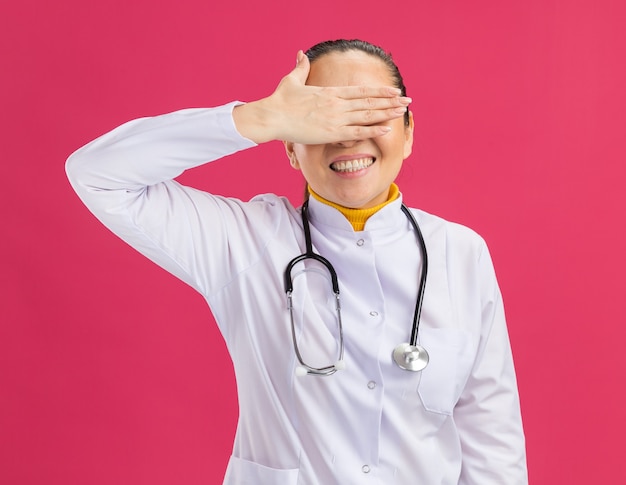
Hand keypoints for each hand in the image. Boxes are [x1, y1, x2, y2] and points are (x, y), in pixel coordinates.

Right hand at [233, 51, 410, 143]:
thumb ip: (301, 67)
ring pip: (367, 115)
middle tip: (408, 100)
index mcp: (330, 92)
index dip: (379, 91)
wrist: (272, 116)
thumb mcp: (292, 80)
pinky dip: (373, 130)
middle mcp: (337, 104)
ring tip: (402, 111)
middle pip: (369, 101)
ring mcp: (336, 118)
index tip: (393, 90)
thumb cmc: (280, 100)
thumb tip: (300, 53)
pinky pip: (356, 131)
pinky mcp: (331, 132)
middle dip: (390, 101)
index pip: (361, 91)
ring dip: (387, 113)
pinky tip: (387, 128)